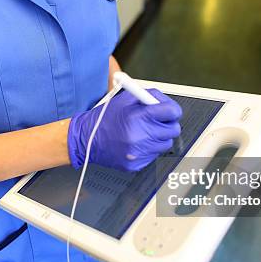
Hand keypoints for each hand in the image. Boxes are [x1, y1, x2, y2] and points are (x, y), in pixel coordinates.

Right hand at [68, 89, 182, 171]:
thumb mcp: (124, 99)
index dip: (172, 109)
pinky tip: (136, 143)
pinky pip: (154, 155)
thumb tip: (164, 100)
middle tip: (157, 121)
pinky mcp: (137, 164)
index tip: (169, 111)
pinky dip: (148, 148)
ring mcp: (139, 152)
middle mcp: (140, 136)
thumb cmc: (104, 119)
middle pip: (173, 130)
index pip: (172, 112)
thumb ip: (147, 97)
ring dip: (158, 137)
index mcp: (138, 117)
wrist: (87, 140)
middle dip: (167, 123)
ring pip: (165, 144)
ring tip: (143, 132)